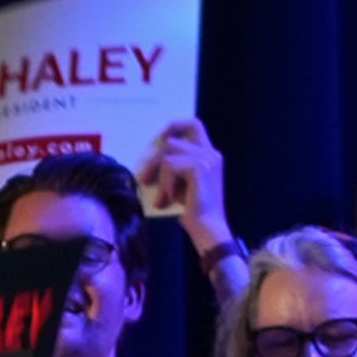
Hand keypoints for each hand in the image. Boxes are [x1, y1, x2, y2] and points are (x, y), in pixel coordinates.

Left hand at [136, 118, 232, 249]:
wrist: (207, 230)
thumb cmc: (193, 211)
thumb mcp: (180, 183)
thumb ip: (172, 166)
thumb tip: (148, 158)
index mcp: (211, 155)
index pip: (194, 125)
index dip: (175, 126)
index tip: (160, 141)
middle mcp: (212, 154)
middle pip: (172, 141)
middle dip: (153, 160)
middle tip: (144, 180)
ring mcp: (207, 160)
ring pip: (167, 154)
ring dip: (158, 176)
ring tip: (160, 198)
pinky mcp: (200, 169)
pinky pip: (170, 166)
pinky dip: (165, 184)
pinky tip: (168, 201)